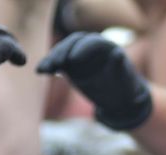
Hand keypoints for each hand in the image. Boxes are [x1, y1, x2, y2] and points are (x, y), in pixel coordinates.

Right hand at [37, 32, 151, 129]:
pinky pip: (58, 63)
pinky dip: (48, 66)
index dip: (82, 49)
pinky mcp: (70, 65)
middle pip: (73, 44)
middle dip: (63, 52)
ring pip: (63, 52)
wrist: (120, 100)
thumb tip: (118, 53)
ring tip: (43, 70)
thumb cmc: (125, 88)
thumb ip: (119, 66)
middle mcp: (90, 47)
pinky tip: (39, 71)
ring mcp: (79, 55)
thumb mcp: (125, 79)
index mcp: (106, 47)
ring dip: (52, 59)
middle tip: (55, 64)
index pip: (91, 42)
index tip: (74, 59)